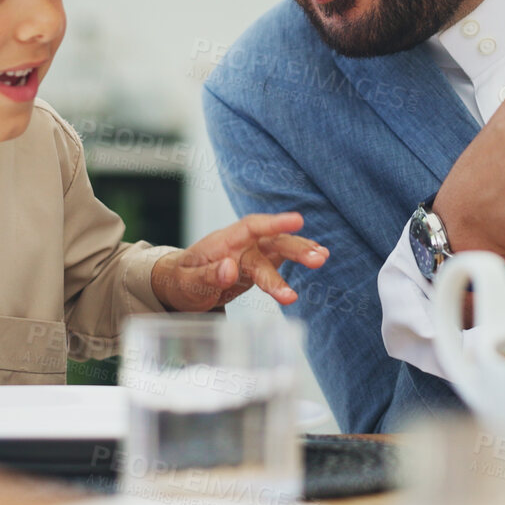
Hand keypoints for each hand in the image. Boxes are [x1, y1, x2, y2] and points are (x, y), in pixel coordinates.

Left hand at [152, 212, 328, 311]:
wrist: (182, 283)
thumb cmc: (181, 281)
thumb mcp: (186, 284)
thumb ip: (206, 276)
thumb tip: (230, 268)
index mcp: (222, 242)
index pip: (250, 227)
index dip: (274, 223)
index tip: (296, 221)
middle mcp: (240, 244)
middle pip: (271, 241)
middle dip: (295, 249)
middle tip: (318, 259)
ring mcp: (251, 253)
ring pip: (280, 249)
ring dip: (301, 252)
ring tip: (323, 258)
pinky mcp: (258, 264)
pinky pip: (280, 258)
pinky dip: (299, 257)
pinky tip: (319, 256)